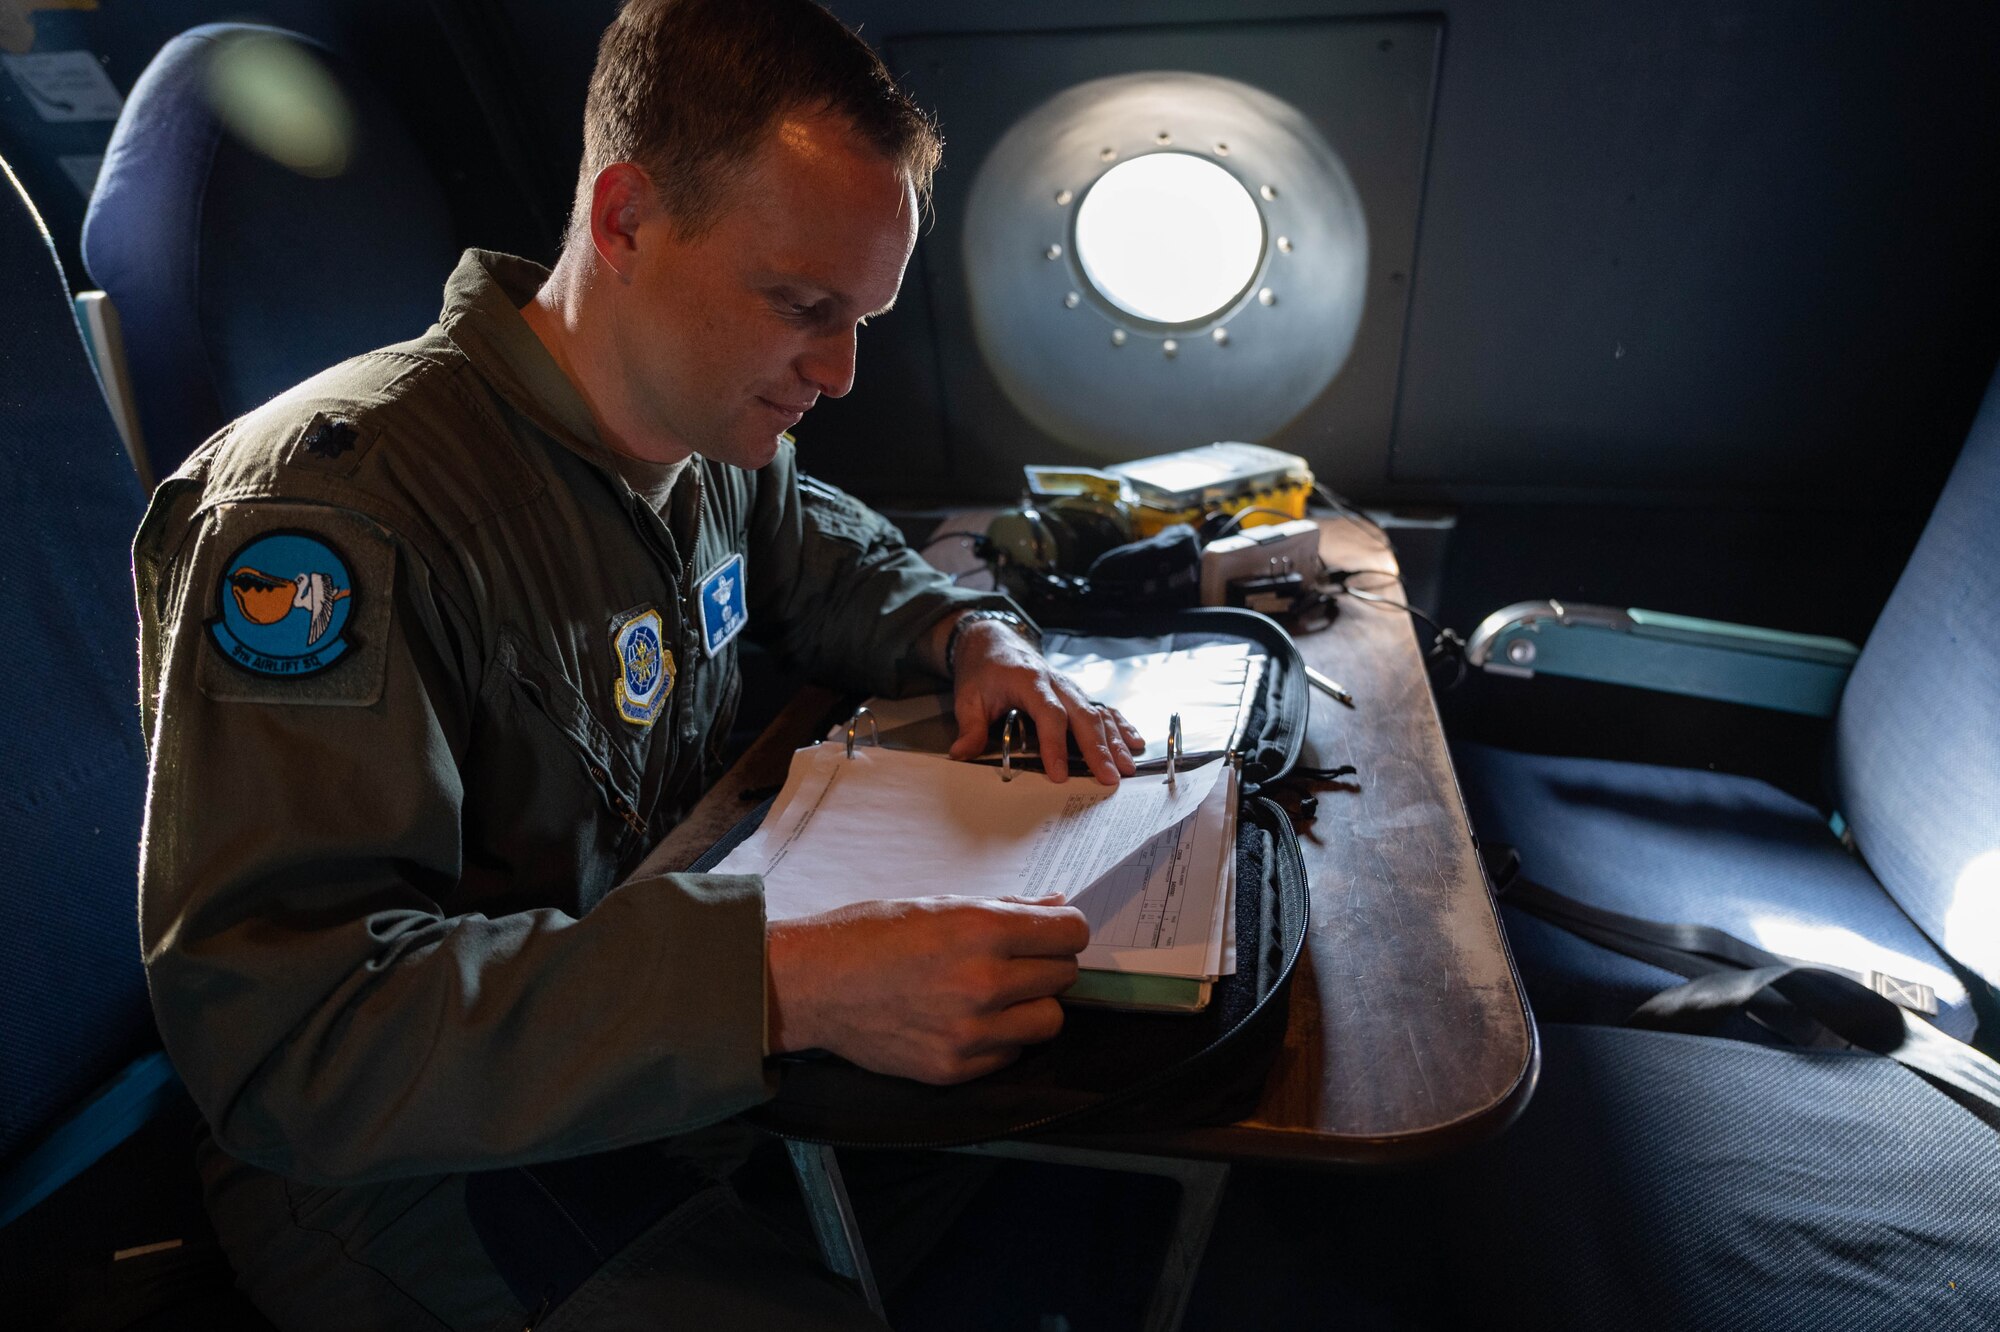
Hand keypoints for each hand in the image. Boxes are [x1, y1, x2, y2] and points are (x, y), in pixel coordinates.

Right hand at [766, 895, 1088, 1083]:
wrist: (814, 985)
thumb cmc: (871, 935)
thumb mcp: (939, 905)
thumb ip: (1005, 909)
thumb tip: (1054, 905)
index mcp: (979, 931)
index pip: (1070, 933)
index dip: (1064, 929)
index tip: (1051, 932)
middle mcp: (981, 982)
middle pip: (1063, 976)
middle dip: (1047, 964)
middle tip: (1017, 960)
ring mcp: (970, 1030)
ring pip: (1049, 1020)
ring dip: (1033, 1005)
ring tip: (1000, 993)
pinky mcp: (955, 1067)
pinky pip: (1012, 1053)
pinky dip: (1002, 1037)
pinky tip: (971, 1018)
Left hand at [943, 619, 1143, 784]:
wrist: (994, 643)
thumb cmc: (983, 672)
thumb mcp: (968, 697)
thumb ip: (969, 726)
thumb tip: (961, 755)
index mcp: (1029, 681)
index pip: (1048, 714)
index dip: (1055, 744)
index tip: (1059, 774)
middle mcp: (1057, 682)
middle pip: (1083, 715)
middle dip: (1098, 748)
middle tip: (1109, 778)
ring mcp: (1070, 687)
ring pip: (1098, 713)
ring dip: (1115, 741)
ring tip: (1128, 768)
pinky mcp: (1076, 693)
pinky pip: (1104, 708)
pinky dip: (1121, 725)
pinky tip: (1135, 742)